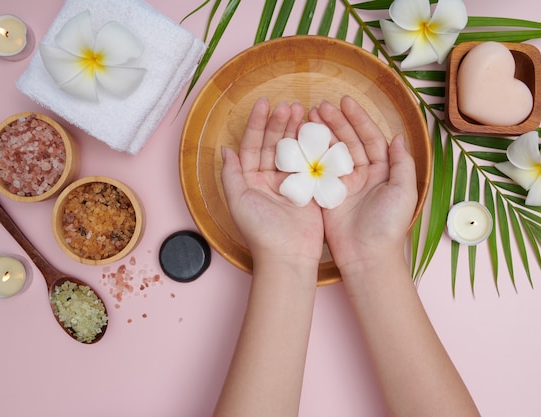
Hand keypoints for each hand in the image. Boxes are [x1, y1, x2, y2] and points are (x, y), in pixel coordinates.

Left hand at [221, 98, 323, 268]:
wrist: (287, 255)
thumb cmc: (259, 231)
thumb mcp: (238, 201)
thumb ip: (231, 174)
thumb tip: (225, 150)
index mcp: (250, 180)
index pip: (252, 145)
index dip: (257, 123)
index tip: (264, 103)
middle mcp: (268, 179)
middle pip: (273, 144)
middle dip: (279, 123)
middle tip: (289, 105)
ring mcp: (289, 183)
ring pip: (291, 150)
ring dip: (295, 130)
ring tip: (301, 111)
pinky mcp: (308, 189)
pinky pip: (309, 163)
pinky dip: (311, 147)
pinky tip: (315, 131)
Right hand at [308, 96, 417, 276]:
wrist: (367, 255)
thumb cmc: (389, 225)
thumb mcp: (404, 191)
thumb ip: (402, 163)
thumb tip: (397, 137)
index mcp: (382, 171)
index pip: (369, 138)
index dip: (358, 119)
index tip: (344, 102)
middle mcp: (363, 174)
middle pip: (348, 141)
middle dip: (335, 122)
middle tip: (320, 106)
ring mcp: (343, 184)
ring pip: (332, 152)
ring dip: (322, 134)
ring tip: (309, 117)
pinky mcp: (326, 196)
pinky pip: (318, 171)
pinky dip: (310, 155)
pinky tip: (301, 140)